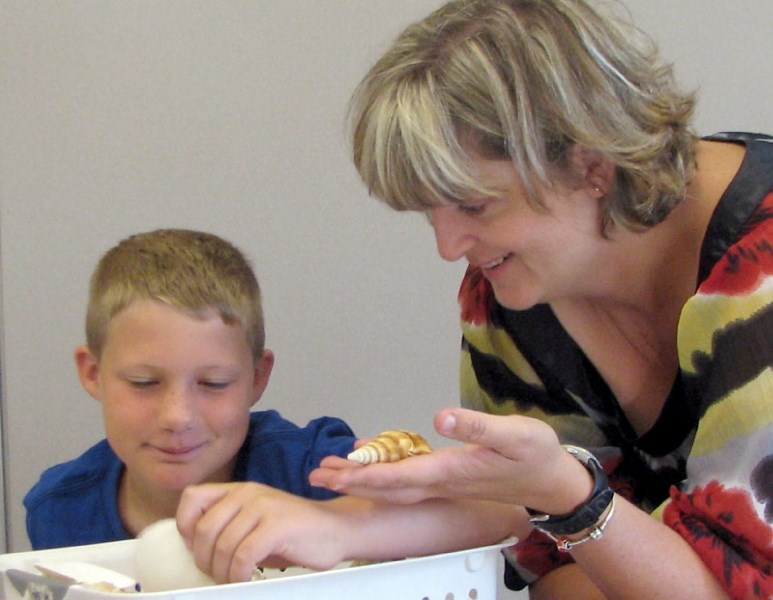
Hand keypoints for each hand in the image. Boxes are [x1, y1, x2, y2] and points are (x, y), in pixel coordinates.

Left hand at [176, 482, 347, 583]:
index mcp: (239, 490)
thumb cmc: (293, 533)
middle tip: (217, 575)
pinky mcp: (276, 525)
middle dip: (205, 560)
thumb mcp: (256, 522)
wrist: (336, 529)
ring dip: (222, 572)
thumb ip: (230, 527)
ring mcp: (263, 507)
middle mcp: (248, 493)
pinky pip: (243, 555)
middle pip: (204, 529)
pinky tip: (247, 580)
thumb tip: (198, 550)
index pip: (192, 498)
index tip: (196, 548)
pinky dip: (239, 575)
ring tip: (233, 581)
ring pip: (222, 545)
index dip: (185, 526)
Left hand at [310, 407, 591, 513]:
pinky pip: (406, 479)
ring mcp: (443, 482)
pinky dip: (383, 473)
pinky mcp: (449, 477)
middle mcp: (441, 482)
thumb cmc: (536, 456)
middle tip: (317, 475)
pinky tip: (373, 460)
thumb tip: (439, 417)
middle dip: (350, 481)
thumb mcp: (513, 435)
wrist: (553, 481)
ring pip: (393, 485)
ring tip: (333, 471)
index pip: (397, 477)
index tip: (334, 472)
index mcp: (450, 471)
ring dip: (362, 479)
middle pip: (386, 486)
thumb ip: (476, 426)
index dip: (363, 475)